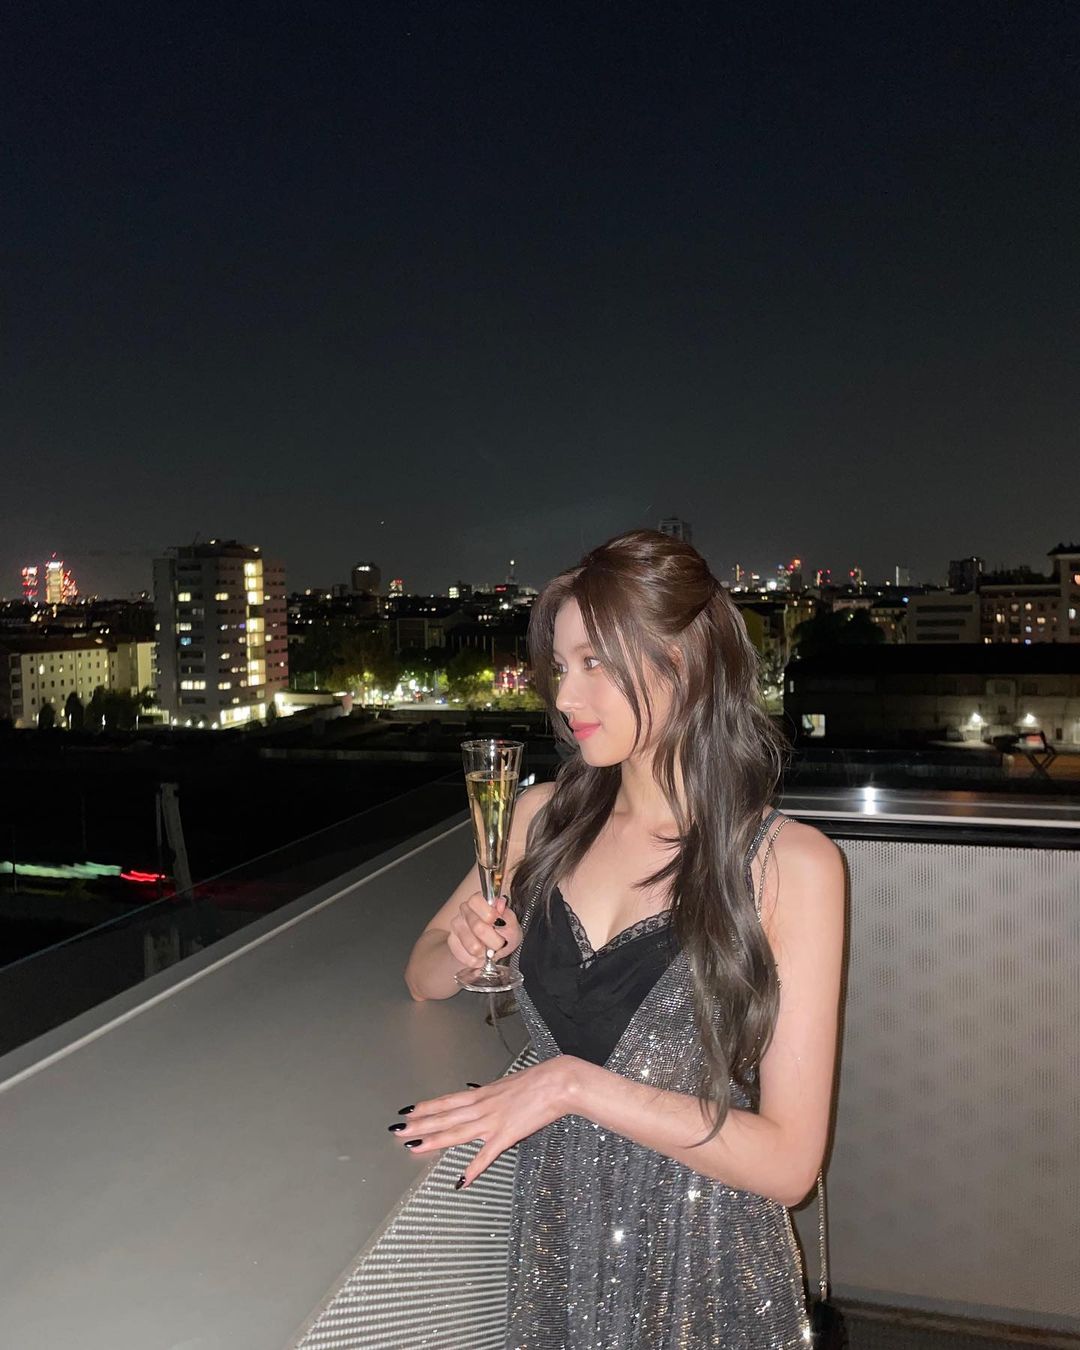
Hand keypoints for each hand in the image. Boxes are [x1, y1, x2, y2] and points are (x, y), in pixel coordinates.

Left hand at [391, 1057, 576, 1186]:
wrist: (559, 1082)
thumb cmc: (539, 1081)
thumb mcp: (509, 1084)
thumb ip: (493, 1093)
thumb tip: (480, 1093)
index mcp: (484, 1094)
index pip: (448, 1101)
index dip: (427, 1107)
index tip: (409, 1111)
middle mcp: (482, 1107)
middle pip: (445, 1117)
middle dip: (420, 1124)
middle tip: (398, 1130)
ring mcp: (492, 1121)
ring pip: (456, 1133)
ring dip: (434, 1140)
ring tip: (414, 1146)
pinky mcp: (507, 1135)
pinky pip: (486, 1155)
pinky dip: (473, 1168)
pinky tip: (461, 1180)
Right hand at [446, 890, 521, 967]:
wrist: (492, 947)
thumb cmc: (502, 932)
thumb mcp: (511, 925)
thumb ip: (508, 915)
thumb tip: (500, 905)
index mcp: (478, 900)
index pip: (476, 901)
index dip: (490, 914)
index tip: (499, 923)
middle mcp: (464, 909)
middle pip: (478, 927)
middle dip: (494, 941)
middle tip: (500, 943)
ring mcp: (456, 925)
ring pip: (473, 946)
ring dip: (486, 953)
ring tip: (490, 950)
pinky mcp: (452, 941)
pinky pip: (467, 957)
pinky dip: (478, 960)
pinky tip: (481, 955)